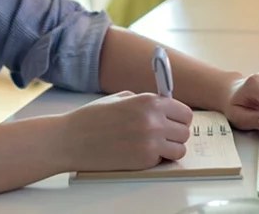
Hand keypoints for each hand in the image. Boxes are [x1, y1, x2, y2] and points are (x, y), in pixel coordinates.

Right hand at [61, 91, 192, 171]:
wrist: (72, 139)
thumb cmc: (93, 118)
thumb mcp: (120, 98)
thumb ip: (145, 101)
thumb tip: (164, 106)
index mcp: (149, 101)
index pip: (185, 112)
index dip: (179, 117)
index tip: (173, 121)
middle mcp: (154, 121)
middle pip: (185, 131)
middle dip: (175, 133)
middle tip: (163, 135)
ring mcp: (150, 142)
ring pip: (180, 149)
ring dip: (170, 148)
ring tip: (154, 146)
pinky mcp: (144, 161)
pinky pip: (164, 160)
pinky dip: (157, 159)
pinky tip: (141, 153)